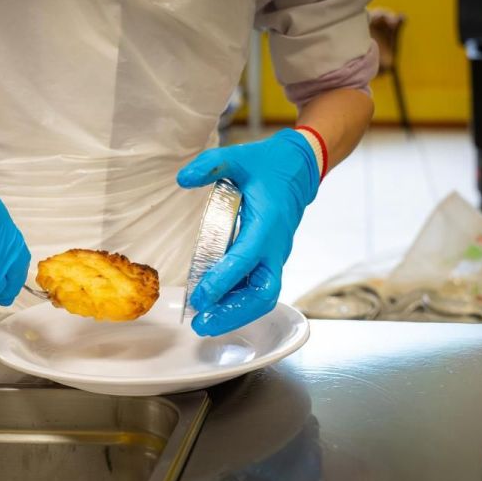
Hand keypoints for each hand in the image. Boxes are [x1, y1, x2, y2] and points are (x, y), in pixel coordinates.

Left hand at [177, 129, 319, 335]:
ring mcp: (275, 257)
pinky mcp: (271, 261)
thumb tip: (182, 178)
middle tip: (201, 324)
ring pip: (263, 297)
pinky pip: (258, 289)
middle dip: (233, 313)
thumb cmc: (268, 166)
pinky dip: (238, 304)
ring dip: (236, 314)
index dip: (223, 281)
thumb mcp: (238, 156)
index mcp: (267, 225)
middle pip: (263, 293)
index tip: (200, 297)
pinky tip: (215, 309)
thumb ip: (210, 164)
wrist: (299, 169)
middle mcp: (275, 247)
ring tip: (205, 324)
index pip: (246, 259)